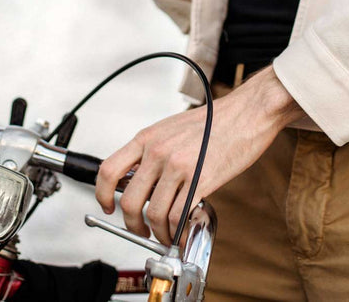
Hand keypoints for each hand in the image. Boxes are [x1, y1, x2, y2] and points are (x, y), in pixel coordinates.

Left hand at [95, 68, 302, 244]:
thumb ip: (153, 151)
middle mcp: (158, 152)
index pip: (108, 170)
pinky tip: (181, 232)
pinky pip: (178, 216)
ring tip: (165, 235)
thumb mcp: (171, 128)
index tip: (108, 206)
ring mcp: (178, 167)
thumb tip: (142, 179)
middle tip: (140, 230)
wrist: (246, 114)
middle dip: (132, 224)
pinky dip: (177, 231)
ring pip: (153, 214)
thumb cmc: (215, 121)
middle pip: (129, 201)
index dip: (102, 194)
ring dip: (157, 233)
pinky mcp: (200, 181)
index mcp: (147, 138)